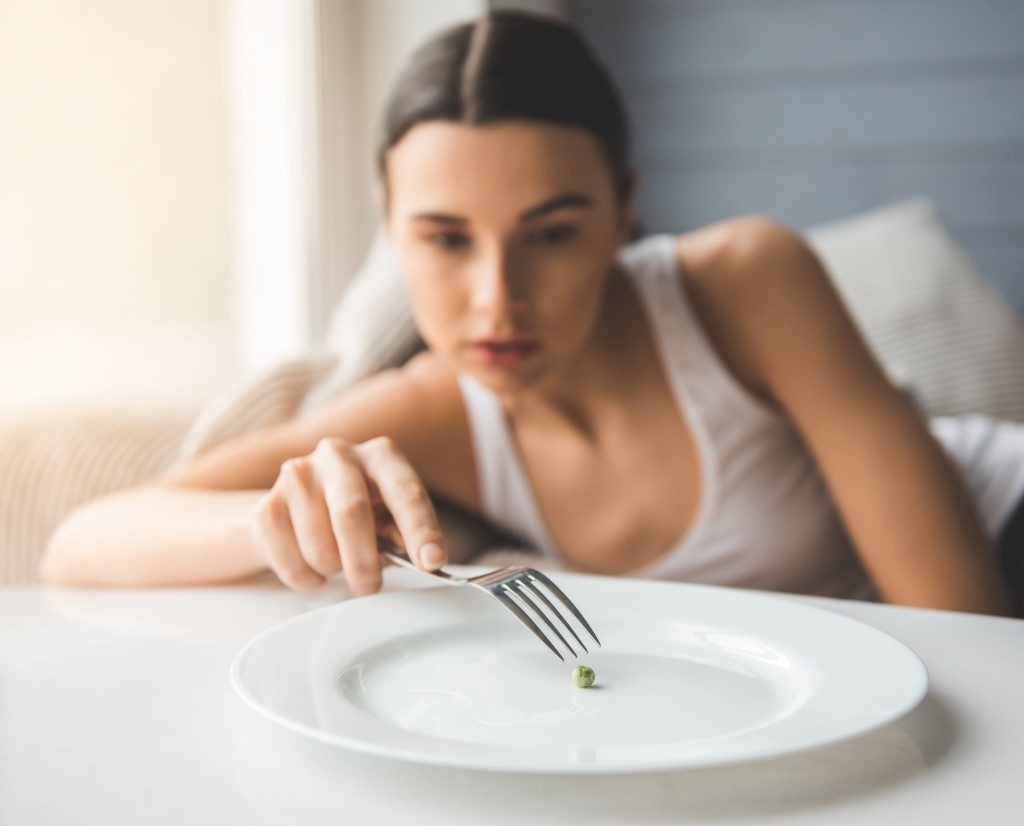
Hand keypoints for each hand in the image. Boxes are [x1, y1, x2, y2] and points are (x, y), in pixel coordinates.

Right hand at [248, 436, 447, 594]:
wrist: (296, 509)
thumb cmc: (359, 515)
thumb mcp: (390, 518)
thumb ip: (407, 535)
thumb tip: (428, 561)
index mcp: (380, 456)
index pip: (405, 492)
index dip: (420, 529)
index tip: (432, 562)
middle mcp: (338, 455)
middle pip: (351, 512)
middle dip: (363, 560)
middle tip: (370, 588)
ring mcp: (298, 474)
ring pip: (318, 543)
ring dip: (332, 569)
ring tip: (337, 563)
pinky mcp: (267, 503)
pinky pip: (287, 558)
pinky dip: (304, 577)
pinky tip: (311, 567)